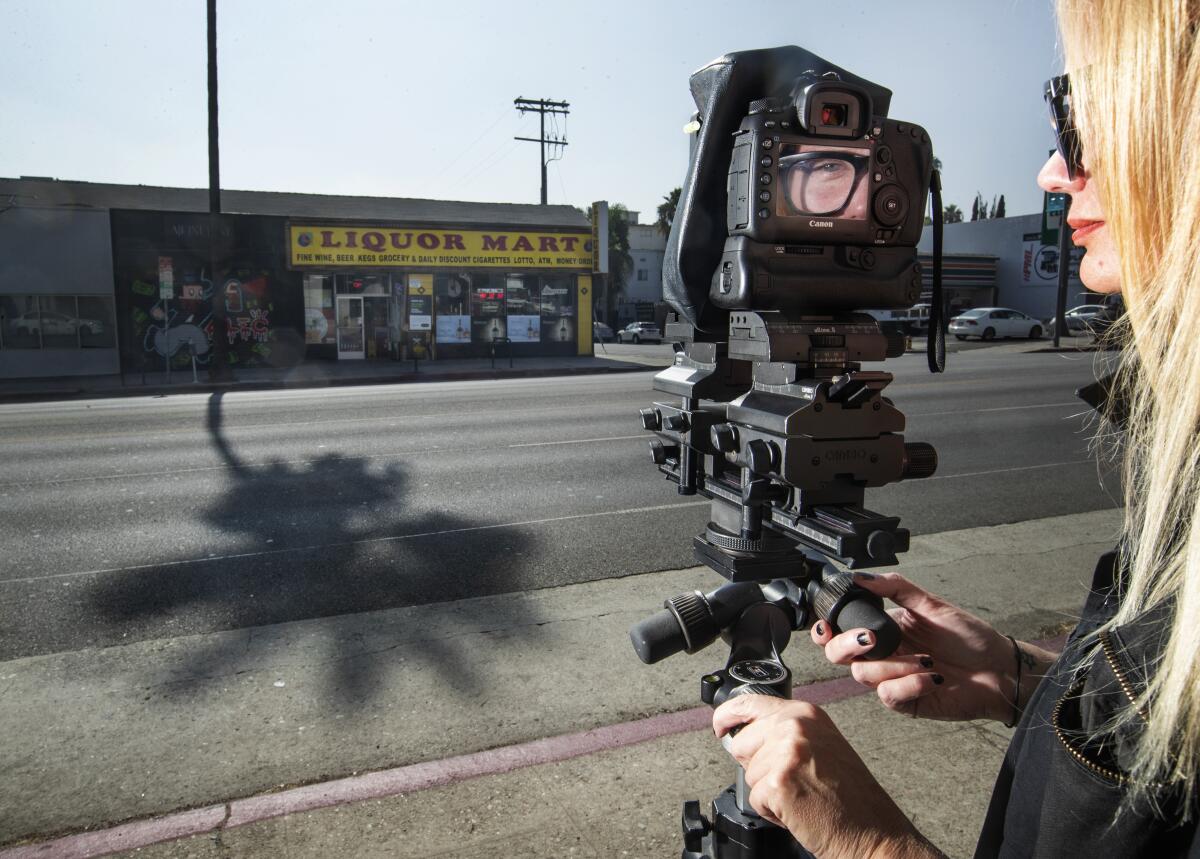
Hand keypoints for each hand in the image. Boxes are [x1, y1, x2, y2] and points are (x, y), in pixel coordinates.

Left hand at [712, 694, 941, 858]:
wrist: (873, 830)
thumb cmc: (850, 796)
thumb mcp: (820, 745)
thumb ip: (785, 732)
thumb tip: (746, 734)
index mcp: (805, 713)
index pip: (748, 703)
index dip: (727, 717)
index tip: (720, 727)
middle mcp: (795, 726)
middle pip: (742, 744)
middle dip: (757, 767)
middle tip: (791, 781)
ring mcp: (786, 752)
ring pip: (748, 774)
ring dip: (767, 791)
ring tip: (800, 795)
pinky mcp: (778, 782)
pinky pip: (754, 798)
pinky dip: (770, 811)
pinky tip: (797, 809)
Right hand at [812, 572, 1049, 722]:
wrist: (999, 668)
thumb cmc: (969, 637)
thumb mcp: (931, 604)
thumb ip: (895, 587)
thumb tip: (860, 576)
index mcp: (883, 630)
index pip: (840, 632)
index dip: (825, 631)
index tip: (827, 626)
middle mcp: (883, 656)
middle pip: (839, 656)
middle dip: (847, 646)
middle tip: (871, 638)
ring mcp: (893, 680)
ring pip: (863, 676)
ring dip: (894, 665)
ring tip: (926, 660)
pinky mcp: (906, 702)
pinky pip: (889, 695)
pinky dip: (910, 684)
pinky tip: (932, 678)